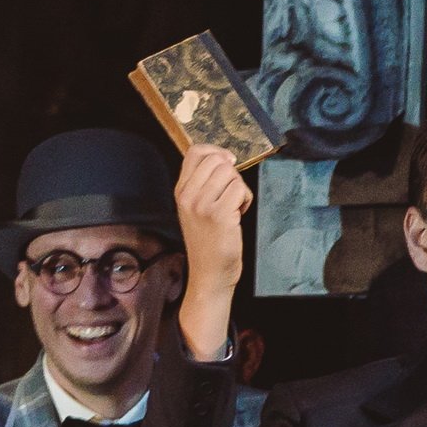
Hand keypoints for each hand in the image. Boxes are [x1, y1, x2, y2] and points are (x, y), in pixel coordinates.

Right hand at [174, 144, 251, 356]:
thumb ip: (204, 183)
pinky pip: (240, 190)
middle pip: (217, 159)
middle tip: (230, 195)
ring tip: (233, 208)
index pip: (195, 152)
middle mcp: (188, 195)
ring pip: (230, 173)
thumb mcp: (196, 209)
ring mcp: (202, 205)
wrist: (209, 274)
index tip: (228, 164)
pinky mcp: (219, 215)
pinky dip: (245, 200)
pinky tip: (238, 216)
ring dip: (239, 188)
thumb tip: (224, 158)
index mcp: (181, 191)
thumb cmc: (209, 242)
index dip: (217, 152)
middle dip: (232, 174)